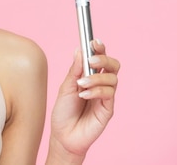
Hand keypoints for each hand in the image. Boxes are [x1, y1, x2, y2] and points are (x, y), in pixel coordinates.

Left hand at [48, 40, 119, 159]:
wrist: (63, 136)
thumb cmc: (64, 111)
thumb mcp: (66, 87)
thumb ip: (74, 70)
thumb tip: (79, 50)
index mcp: (90, 77)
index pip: (100, 59)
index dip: (100, 48)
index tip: (94, 41)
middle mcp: (101, 85)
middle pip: (113, 66)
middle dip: (104, 59)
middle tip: (91, 60)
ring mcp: (106, 97)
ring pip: (112, 78)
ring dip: (96, 78)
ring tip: (81, 84)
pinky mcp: (108, 109)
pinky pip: (109, 94)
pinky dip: (96, 91)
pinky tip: (84, 95)